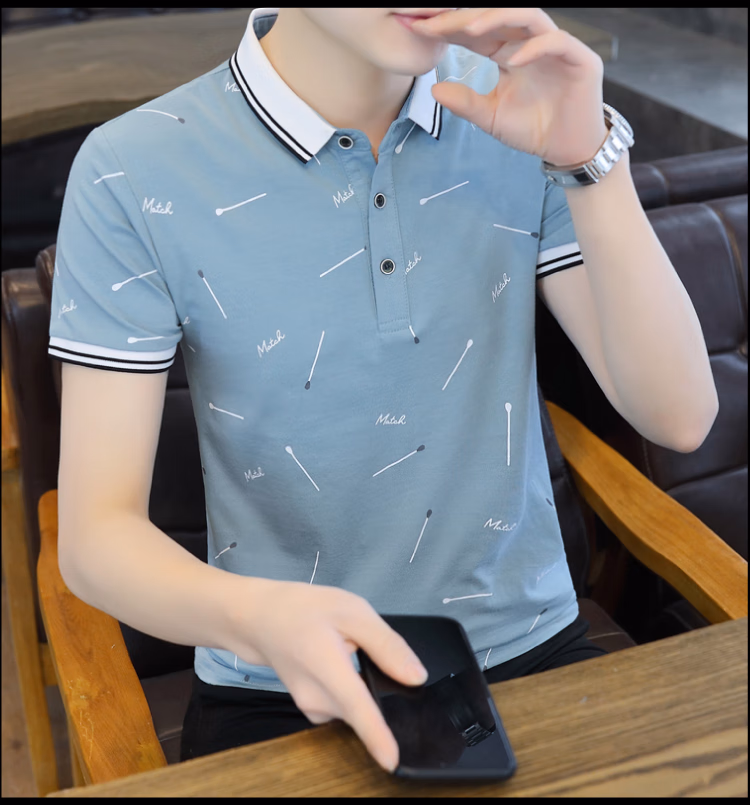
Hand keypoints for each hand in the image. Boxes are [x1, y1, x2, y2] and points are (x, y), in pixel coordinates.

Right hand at [228, 578, 427, 772]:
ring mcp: (313, 708)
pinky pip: (346, 705)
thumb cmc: (301, 610)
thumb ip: (386, 644)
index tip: (392, 761)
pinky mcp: (314, 710)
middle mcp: (317, 698)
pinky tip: (339, 660)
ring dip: (364, 684)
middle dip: (379, 685)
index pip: (356, 708)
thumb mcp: (350, 611)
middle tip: (360, 643)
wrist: (259, 619)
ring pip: (357, 706)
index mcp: (327, 668)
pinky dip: (351, 688)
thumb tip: (416, 676)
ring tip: (345, 647)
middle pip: (365, 707)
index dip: (376, 736)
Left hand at [411, 8, 608, 166]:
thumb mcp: (491, 117)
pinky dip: (535, 48)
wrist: (567, 149)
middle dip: (466, 16)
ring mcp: (556, 47)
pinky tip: (513, 60)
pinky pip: (556, 42)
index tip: (421, 30)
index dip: (450, 28)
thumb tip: (435, 89)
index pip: (477, 31)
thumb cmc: (533, 130)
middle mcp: (530, 42)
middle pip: (497, 16)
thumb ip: (466, 103)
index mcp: (509, 52)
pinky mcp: (579, 58)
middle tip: (436, 22)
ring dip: (498, 18)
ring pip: (527, 16)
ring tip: (470, 28)